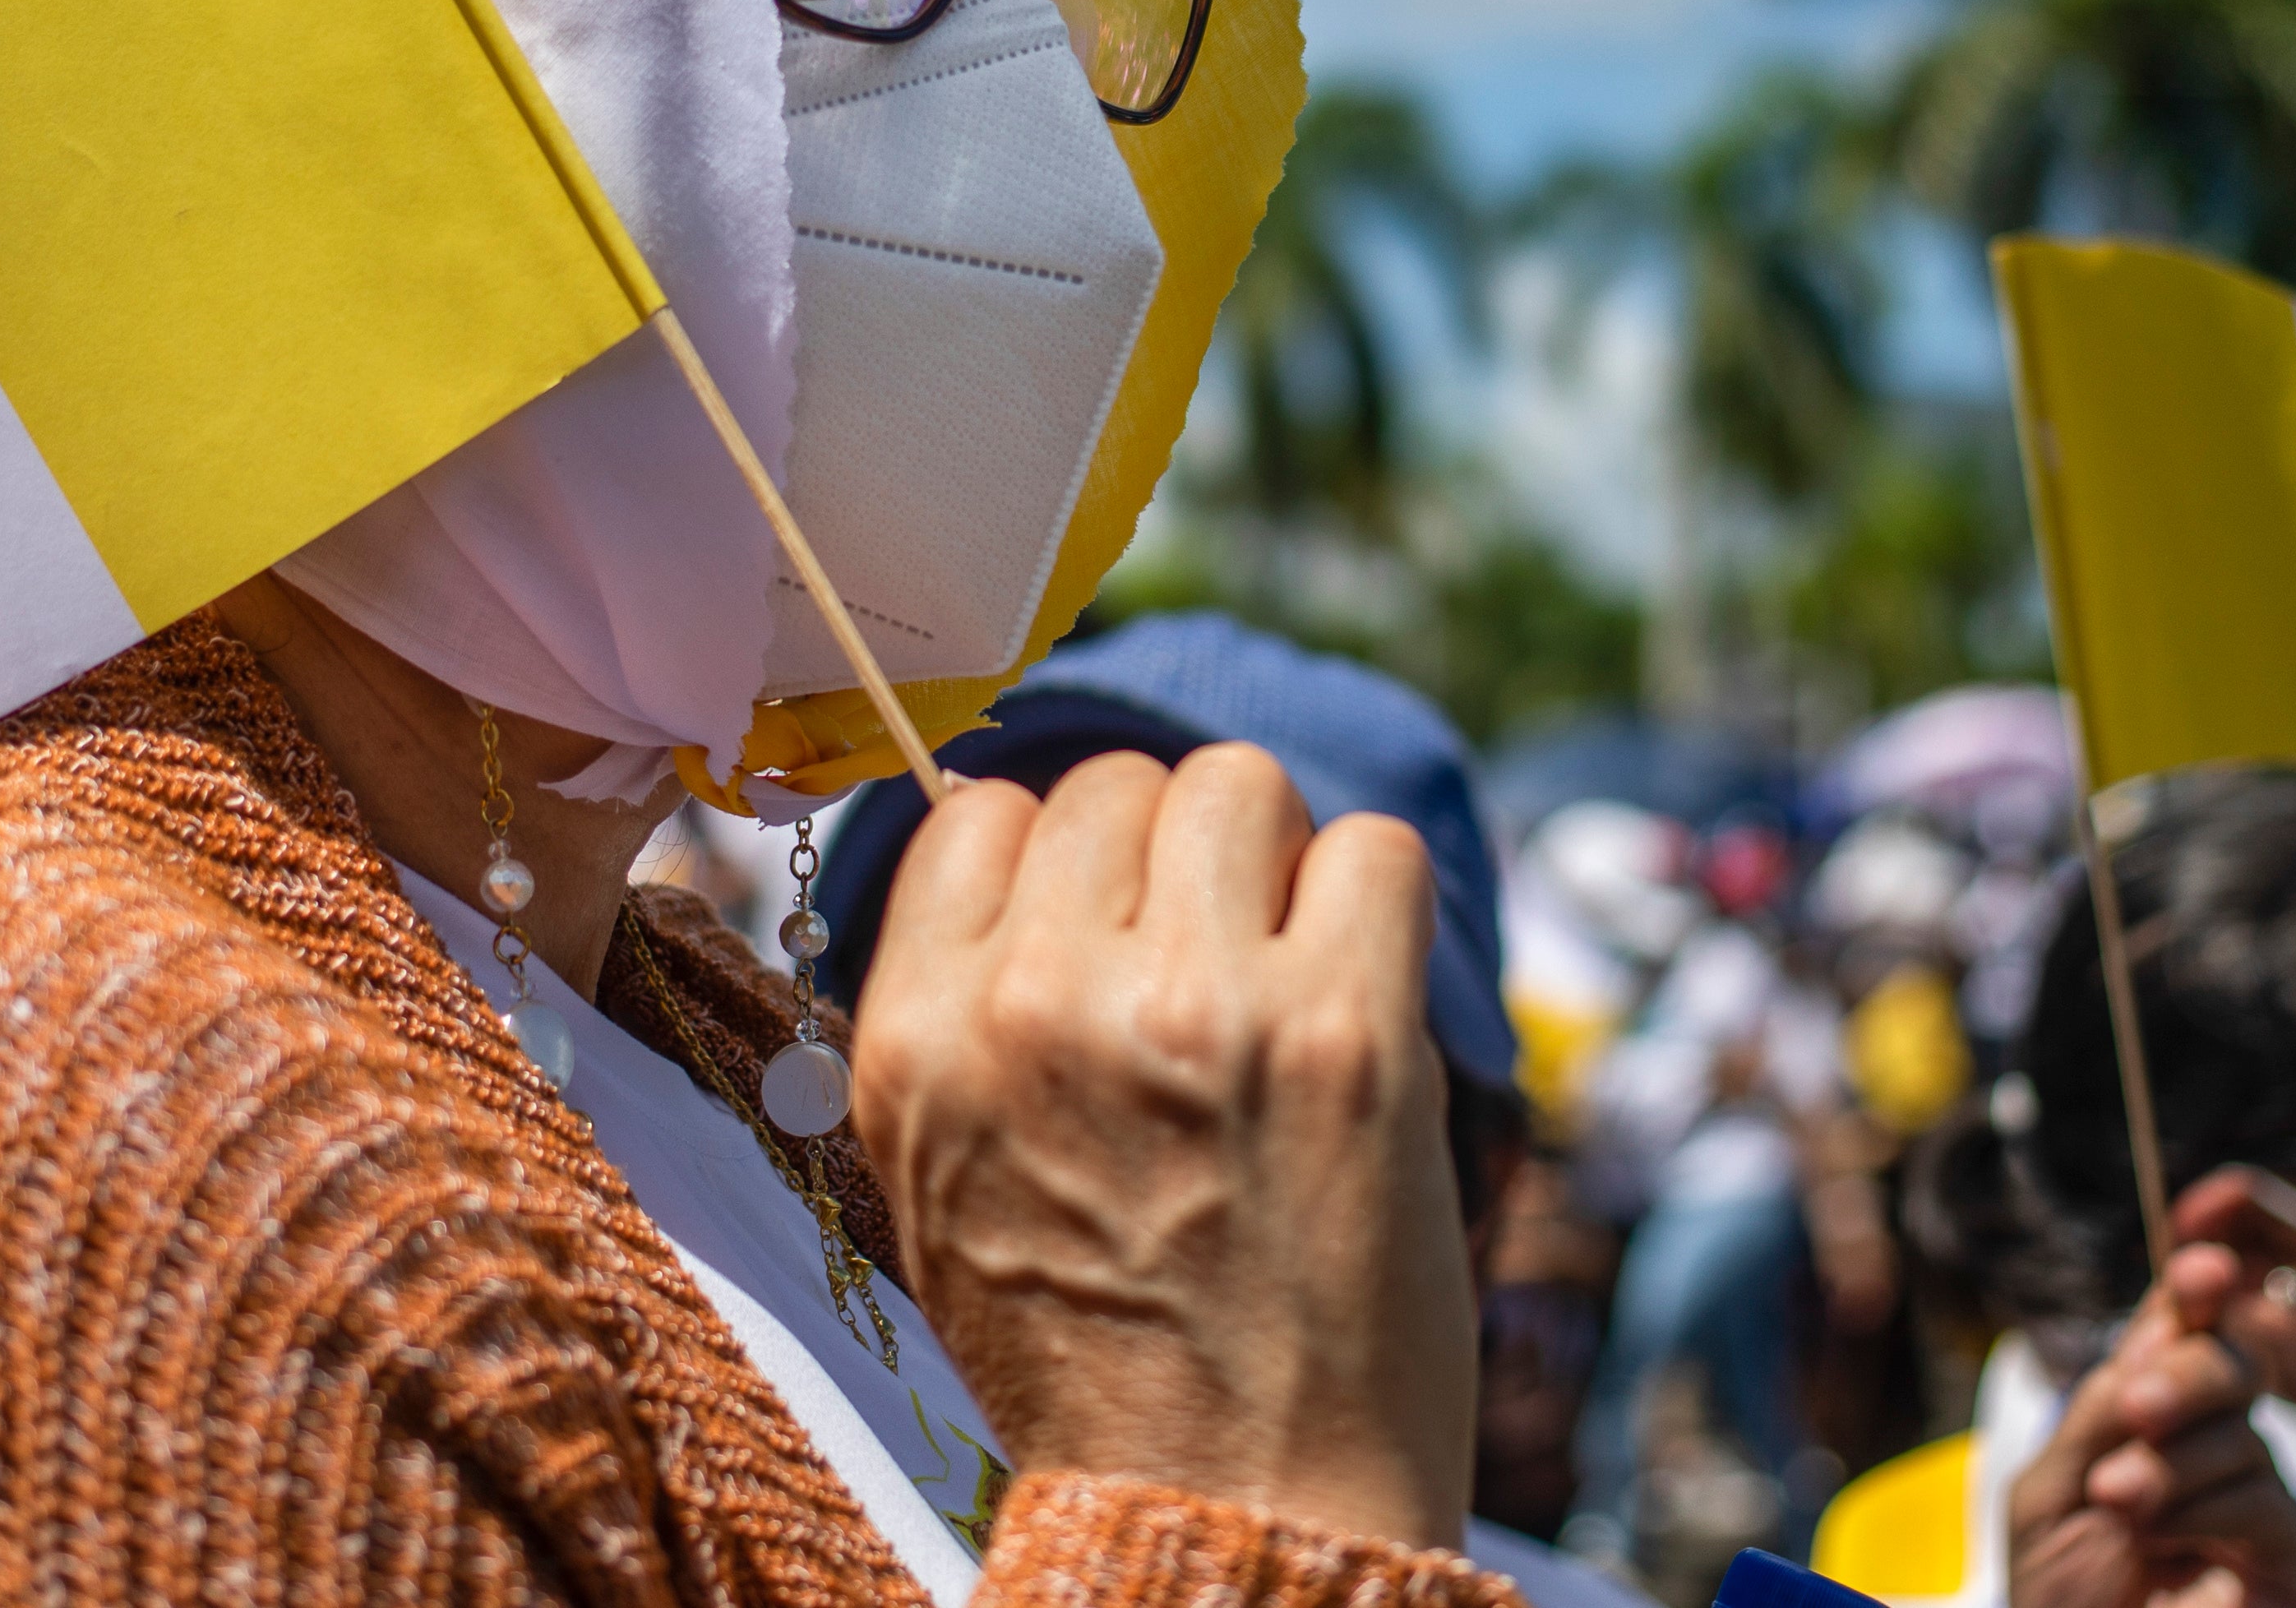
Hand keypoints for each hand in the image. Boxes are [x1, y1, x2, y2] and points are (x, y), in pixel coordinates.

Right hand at [855, 746, 1473, 1551]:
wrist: (1231, 1513)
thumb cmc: (1100, 1363)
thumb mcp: (944, 1184)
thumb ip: (968, 1015)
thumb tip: (1035, 848)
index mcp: (917, 1043)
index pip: (980, 811)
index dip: (1060, 863)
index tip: (1109, 934)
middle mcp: (1039, 1006)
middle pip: (1119, 783)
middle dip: (1174, 861)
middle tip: (1215, 972)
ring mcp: (1195, 1007)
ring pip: (1242, 784)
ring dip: (1277, 865)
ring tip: (1288, 980)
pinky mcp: (1344, 1031)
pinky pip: (1373, 849)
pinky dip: (1378, 909)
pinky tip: (1362, 1005)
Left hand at [2006, 1242, 2295, 1607]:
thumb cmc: (2059, 1591)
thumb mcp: (2051, 1489)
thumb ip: (2100, 1412)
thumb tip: (2161, 1326)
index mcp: (2145, 1415)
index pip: (2182, 1333)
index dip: (2197, 1293)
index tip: (2204, 1267)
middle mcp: (2208, 1443)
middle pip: (2230, 1364)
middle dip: (2185, 1375)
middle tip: (2136, 1408)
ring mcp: (2251, 1496)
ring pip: (2242, 1435)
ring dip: (2170, 1466)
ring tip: (2118, 1505)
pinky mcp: (2286, 1557)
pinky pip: (2266, 1504)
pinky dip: (2205, 1511)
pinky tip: (2160, 1539)